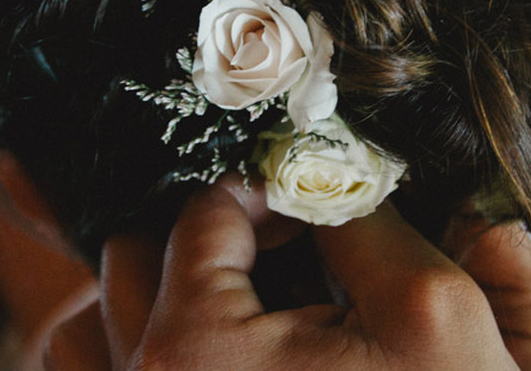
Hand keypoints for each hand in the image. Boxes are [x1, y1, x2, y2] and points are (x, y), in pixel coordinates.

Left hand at [41, 179, 530, 370]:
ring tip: (238, 308)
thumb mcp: (433, 307)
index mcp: (197, 346)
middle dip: (201, 241)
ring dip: (153, 297)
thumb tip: (327, 177)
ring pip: (96, 324)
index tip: (301, 209)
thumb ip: (368, 219)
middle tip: (275, 257)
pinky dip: (131, 353)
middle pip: (130, 260)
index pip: (200, 214)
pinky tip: (210, 359)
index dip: (260, 195)